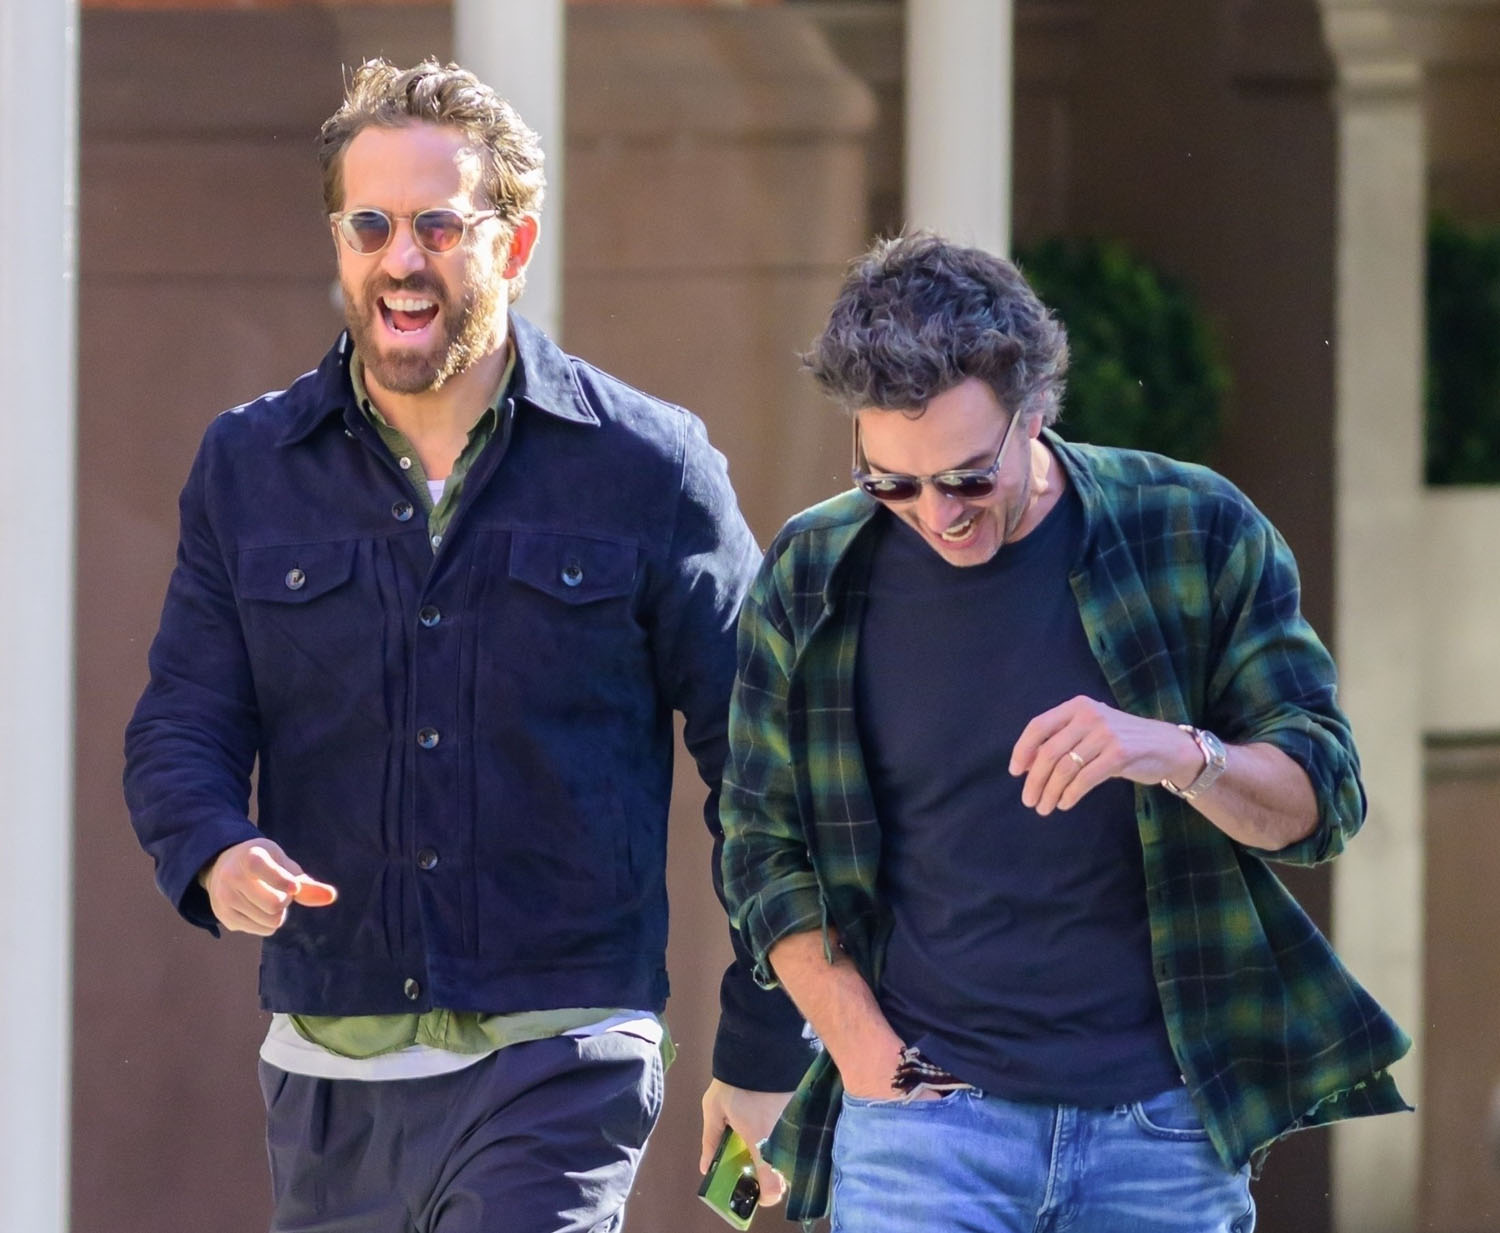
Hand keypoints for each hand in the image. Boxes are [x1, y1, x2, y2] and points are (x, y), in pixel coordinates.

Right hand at [199, 838, 337, 935]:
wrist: (223, 867)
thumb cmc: (265, 864)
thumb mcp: (284, 865)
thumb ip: (307, 883)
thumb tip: (331, 897)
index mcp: (251, 857)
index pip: (272, 874)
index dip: (286, 883)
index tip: (293, 886)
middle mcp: (232, 876)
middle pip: (276, 905)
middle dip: (285, 900)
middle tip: (278, 890)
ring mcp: (225, 898)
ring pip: (271, 921)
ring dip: (277, 913)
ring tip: (265, 897)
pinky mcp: (225, 917)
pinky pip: (263, 930)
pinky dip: (268, 922)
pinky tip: (257, 908)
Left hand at [700, 1079, 794, 1206]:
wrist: (759, 1045)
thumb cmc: (734, 1079)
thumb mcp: (714, 1108)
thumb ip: (711, 1139)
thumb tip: (706, 1167)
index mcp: (759, 1137)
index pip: (772, 1184)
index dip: (766, 1195)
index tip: (758, 1192)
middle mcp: (782, 1133)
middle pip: (786, 1170)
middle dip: (773, 1173)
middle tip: (759, 1163)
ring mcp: (797, 1120)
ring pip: (794, 1150)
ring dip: (781, 1152)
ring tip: (765, 1137)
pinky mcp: (805, 1108)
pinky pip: (799, 1132)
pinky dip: (789, 1134)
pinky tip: (774, 1120)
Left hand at [1009, 695, 1202, 815]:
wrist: (1167, 747)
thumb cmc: (1122, 741)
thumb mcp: (1090, 732)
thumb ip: (1062, 741)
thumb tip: (1027, 767)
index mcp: (1076, 706)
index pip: (1038, 726)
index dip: (1022, 750)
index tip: (1015, 772)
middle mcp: (1089, 716)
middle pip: (1049, 751)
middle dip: (1035, 780)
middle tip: (1029, 800)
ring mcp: (1105, 733)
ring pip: (1065, 768)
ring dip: (1050, 791)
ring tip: (1044, 807)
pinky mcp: (1120, 754)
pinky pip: (1085, 778)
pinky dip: (1070, 794)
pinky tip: (1064, 803)